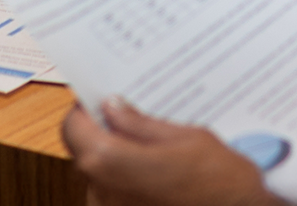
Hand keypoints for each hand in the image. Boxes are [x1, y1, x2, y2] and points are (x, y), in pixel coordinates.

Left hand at [62, 99, 279, 205]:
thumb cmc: (222, 187)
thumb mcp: (188, 139)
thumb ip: (142, 124)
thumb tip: (114, 107)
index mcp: (110, 162)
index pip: (74, 127)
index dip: (85, 110)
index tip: (102, 99)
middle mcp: (102, 192)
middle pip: (87, 152)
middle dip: (106, 134)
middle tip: (133, 118)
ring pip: (102, 177)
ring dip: (120, 162)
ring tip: (154, 151)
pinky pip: (117, 196)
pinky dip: (130, 185)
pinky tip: (159, 176)